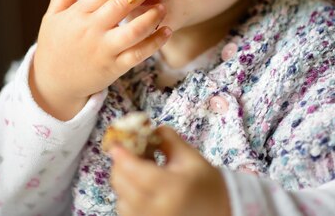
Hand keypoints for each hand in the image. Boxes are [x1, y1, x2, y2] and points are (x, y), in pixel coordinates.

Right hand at [31, 0, 171, 119]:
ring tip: (162, 7)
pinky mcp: (114, 67)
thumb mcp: (51, 16)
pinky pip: (139, 53)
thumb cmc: (54, 46)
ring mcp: (104, 49)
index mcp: (77, 14)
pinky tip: (167, 31)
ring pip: (135, 29)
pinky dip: (156, 42)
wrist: (53, 84)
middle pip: (123, 4)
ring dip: (153, 16)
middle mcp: (92, 30)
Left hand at [110, 126, 231, 215]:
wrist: (220, 213)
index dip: (121, 156)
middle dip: (120, 165)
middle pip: (123, 184)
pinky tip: (140, 188)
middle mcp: (157, 209)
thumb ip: (167, 139)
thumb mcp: (191, 157)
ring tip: (138, 171)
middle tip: (128, 152)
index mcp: (171, 188)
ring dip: (123, 182)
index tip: (115, 143)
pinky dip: (127, 197)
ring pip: (121, 199)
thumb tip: (145, 127)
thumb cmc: (206, 184)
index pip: (135, 170)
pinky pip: (126, 212)